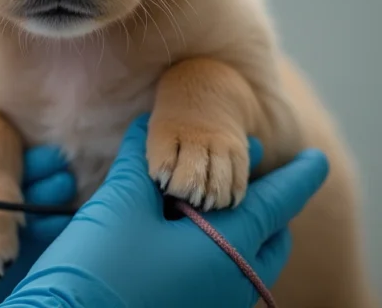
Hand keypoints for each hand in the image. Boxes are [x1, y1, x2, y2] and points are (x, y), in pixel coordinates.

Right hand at [1, 115, 328, 307]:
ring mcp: (211, 305)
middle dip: (269, 206)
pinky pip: (222, 279)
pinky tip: (181, 235)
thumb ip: (141, 159)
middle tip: (252, 178)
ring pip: (246, 262)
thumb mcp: (121, 201)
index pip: (277, 204)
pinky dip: (217, 250)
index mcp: (227, 250)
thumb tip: (146, 126)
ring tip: (213, 202)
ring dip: (240, 229)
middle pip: (269, 239)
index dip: (298, 177)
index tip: (317, 160)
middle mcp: (231, 284)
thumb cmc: (101, 266)